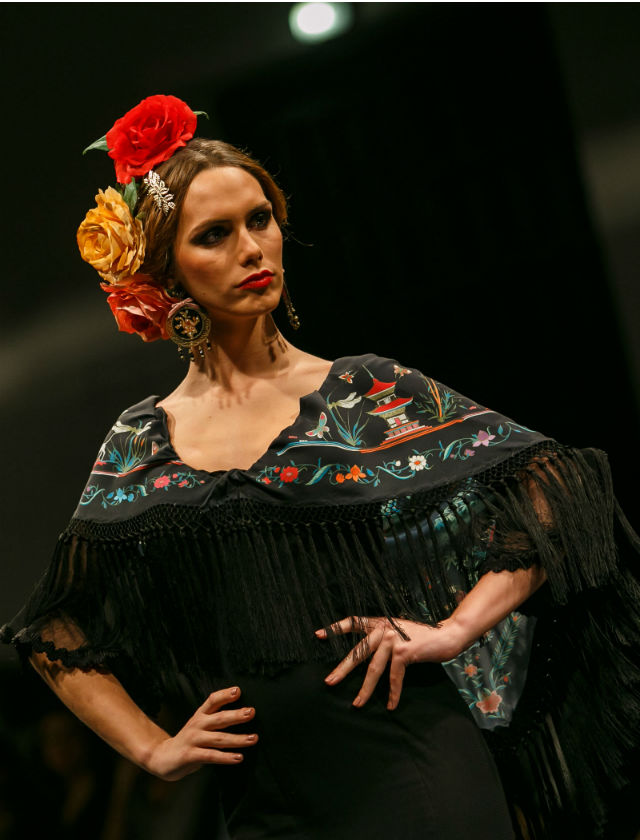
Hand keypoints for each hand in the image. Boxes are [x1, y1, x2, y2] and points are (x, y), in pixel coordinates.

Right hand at [145, 686, 257, 780]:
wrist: (162, 757)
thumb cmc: (187, 741)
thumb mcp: (199, 725)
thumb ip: (216, 720)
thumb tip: (242, 715)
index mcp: (200, 715)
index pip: (212, 700)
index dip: (225, 695)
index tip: (238, 691)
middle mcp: (197, 725)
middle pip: (219, 718)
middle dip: (237, 715)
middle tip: (251, 712)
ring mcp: (193, 740)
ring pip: (219, 738)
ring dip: (238, 739)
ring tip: (253, 738)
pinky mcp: (190, 755)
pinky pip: (211, 756)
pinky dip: (226, 757)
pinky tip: (238, 757)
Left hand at [315, 617, 464, 710]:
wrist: (447, 634)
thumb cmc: (423, 636)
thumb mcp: (400, 631)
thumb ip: (385, 638)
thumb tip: (370, 655)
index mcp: (380, 622)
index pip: (354, 621)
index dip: (336, 628)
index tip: (318, 635)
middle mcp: (384, 628)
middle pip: (358, 650)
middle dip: (343, 668)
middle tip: (329, 681)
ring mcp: (393, 639)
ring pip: (373, 668)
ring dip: (365, 689)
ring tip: (357, 704)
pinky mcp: (404, 651)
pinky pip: (394, 677)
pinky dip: (393, 693)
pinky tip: (390, 705)